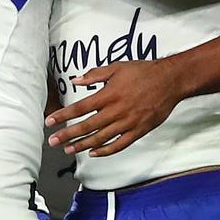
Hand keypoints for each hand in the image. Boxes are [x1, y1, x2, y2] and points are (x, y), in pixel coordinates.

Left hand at [46, 60, 180, 156]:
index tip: (50, 122)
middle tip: (53, 141)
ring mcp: (127, 123)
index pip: (80, 108)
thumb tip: (76, 80)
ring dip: (82, 145)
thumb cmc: (143, 72)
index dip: (63, 116)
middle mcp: (116, 111)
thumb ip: (95, 74)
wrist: (170, 81)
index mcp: (109, 94)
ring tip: (68, 150)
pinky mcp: (138, 131)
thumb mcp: (117, 67)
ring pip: (100, 138)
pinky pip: (119, 145)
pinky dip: (105, 151)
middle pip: (87, 126)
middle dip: (67, 135)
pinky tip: (94, 152)